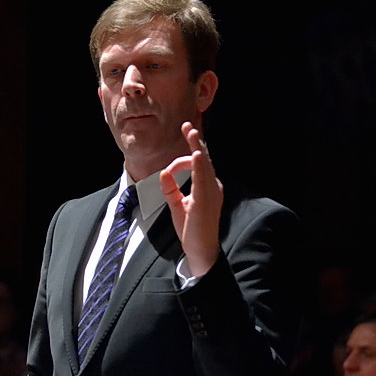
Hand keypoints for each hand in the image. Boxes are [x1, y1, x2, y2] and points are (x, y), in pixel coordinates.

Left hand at [160, 122, 222, 276]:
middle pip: (203, 159)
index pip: (197, 164)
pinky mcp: (205, 200)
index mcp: (207, 186)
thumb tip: (164, 172)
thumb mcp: (176, 204)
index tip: (173, 160)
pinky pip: (203, 179)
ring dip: (197, 147)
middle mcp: (212, 186)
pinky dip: (199, 165)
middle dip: (195, 141)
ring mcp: (211, 192)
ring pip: (204, 165)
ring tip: (191, 133)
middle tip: (188, 126)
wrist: (200, 249)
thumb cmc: (191, 229)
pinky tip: (195, 154)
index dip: (184, 158)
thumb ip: (170, 188)